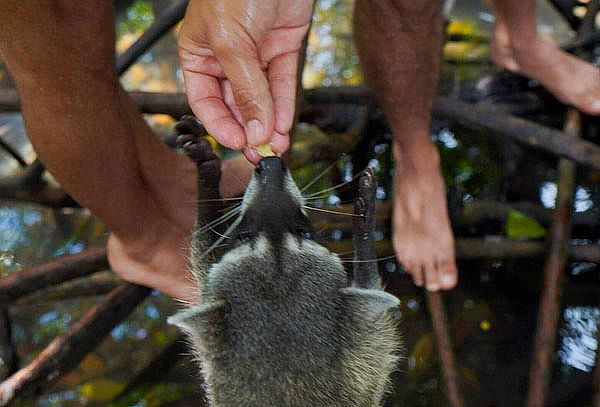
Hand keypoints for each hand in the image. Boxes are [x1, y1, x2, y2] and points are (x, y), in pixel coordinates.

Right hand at [179, 0, 313, 162]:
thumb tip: (254, 131)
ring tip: (276, 146)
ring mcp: (255, 52)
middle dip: (249, 129)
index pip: (205, 100)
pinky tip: (285, 126)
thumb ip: (245, 90)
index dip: (219, 125)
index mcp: (200, 52)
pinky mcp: (282, 47)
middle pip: (236, 103)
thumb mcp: (233, 43)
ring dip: (269, 124)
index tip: (236, 143)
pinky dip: (284, 106)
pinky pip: (282, 83)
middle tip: (260, 152)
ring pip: (261, 97)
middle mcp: (226, 55)